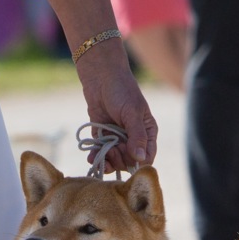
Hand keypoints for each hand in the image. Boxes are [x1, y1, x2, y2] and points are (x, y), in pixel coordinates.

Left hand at [79, 56, 158, 172]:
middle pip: (129, 162)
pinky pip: (101, 153)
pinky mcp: (103, 137)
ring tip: (101, 154)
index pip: (147, 158)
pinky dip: (97, 157)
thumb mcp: (132, 113)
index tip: (126, 156)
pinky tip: (91, 157)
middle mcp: (134, 139)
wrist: (100, 76)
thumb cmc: (121, 90)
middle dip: (120, 160)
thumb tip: (141, 159)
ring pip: (115, 160)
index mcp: (147, 133)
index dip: (137, 162)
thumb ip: (137, 136)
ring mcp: (118, 139)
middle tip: (112, 150)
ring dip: (108, 160)